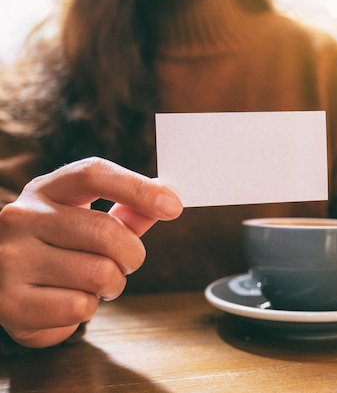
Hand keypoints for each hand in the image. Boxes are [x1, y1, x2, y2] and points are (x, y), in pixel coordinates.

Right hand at [0, 157, 182, 347]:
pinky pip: (79, 307)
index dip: (138, 189)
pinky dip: (86, 309)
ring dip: (112, 285)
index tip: (173, 207)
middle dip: (132, 255)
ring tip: (92, 282)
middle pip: (107, 232)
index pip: (94, 174)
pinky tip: (67, 300)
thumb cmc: (59, 245)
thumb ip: (129, 211)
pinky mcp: (10, 302)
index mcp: (47, 190)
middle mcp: (21, 217)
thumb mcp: (88, 218)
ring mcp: (11, 259)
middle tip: (124, 262)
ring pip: (99, 274)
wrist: (3, 283)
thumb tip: (168, 201)